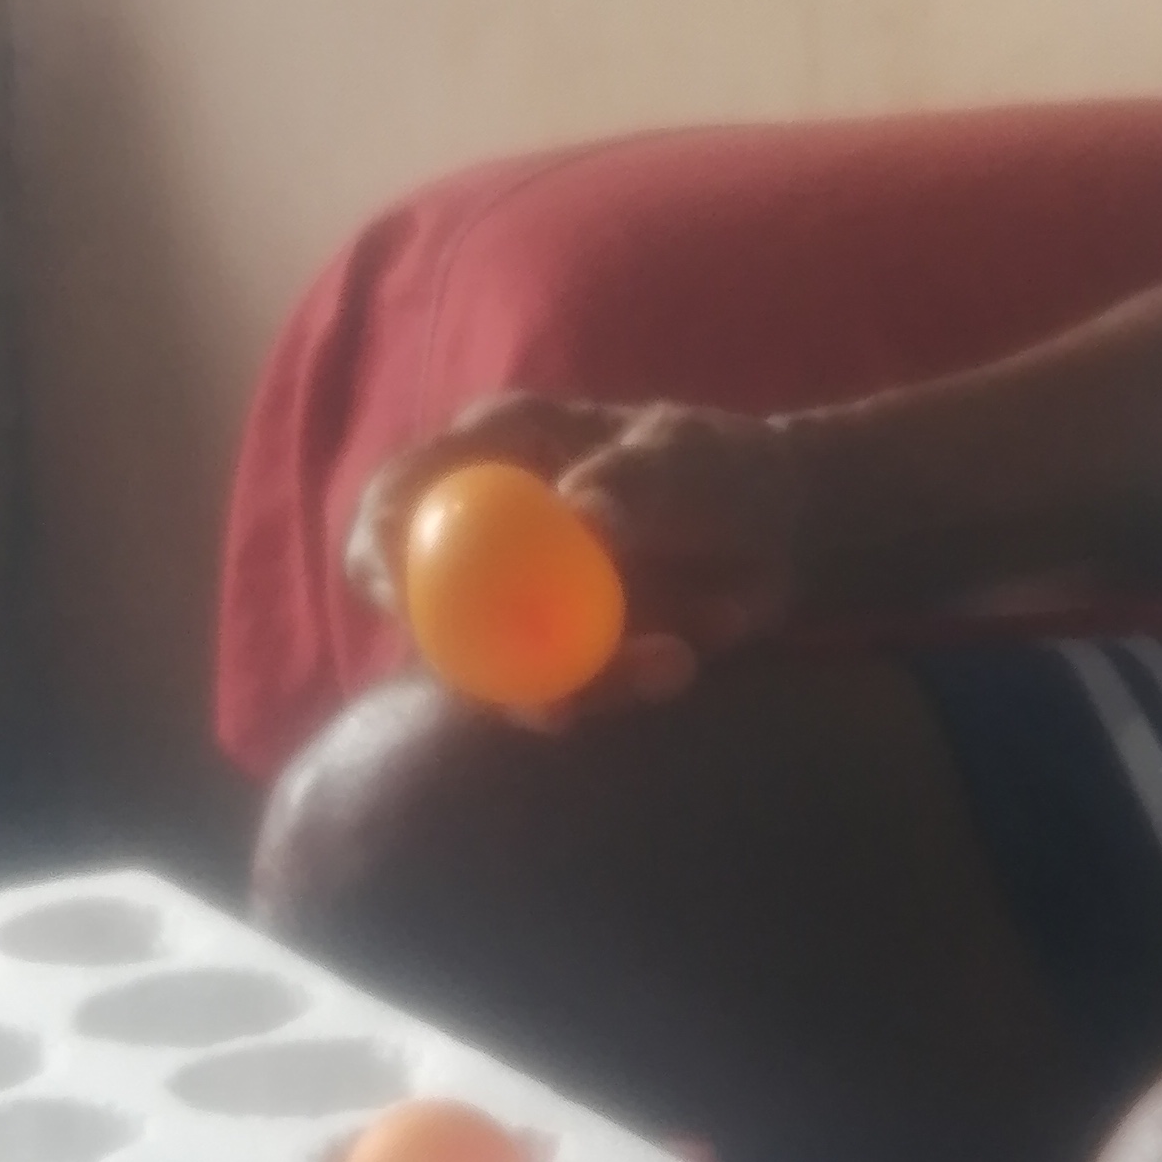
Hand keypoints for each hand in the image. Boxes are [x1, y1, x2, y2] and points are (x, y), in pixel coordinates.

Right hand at [344, 392, 813, 712]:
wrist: (780, 533)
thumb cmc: (724, 468)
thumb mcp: (692, 459)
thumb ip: (638, 480)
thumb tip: (579, 512)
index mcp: (489, 453)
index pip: (396, 501)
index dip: (380, 553)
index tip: (413, 605)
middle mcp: (483, 531)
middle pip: (423, 610)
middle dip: (474, 669)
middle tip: (552, 708)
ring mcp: (514, 600)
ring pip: (494, 668)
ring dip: (581, 683)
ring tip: (676, 661)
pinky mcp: (554, 655)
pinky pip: (560, 692)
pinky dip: (618, 689)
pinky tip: (683, 663)